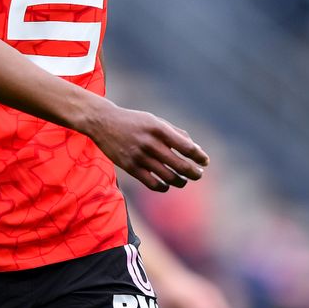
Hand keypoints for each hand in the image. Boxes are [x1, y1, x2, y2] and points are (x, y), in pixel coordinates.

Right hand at [83, 105, 208, 191]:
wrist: (103, 122)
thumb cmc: (134, 121)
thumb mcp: (155, 120)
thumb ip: (175, 133)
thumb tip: (195, 149)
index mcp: (159, 129)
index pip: (187, 147)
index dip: (199, 157)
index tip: (205, 161)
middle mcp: (150, 143)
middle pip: (181, 166)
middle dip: (194, 173)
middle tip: (198, 174)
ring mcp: (140, 157)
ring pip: (168, 178)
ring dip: (181, 181)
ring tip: (184, 180)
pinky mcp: (130, 168)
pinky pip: (152, 184)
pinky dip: (163, 187)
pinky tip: (167, 184)